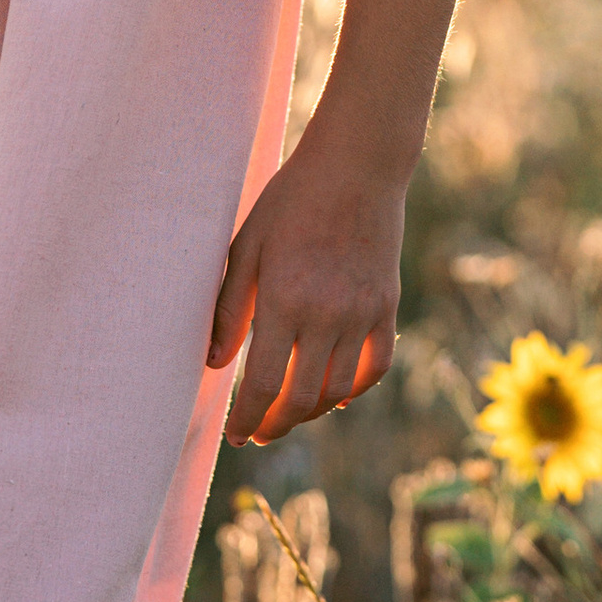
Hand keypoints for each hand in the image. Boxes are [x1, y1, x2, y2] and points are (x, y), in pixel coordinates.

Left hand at [207, 129, 405, 444]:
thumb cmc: (290, 201)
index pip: (263, 384)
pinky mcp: (387, 306)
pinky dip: (355, 389)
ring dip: (312, 411)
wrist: (356, 167)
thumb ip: (230, 309)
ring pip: (339, 390)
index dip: (247, 417)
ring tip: (290, 412)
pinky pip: (376, 366)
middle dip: (276, 424)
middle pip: (301, 398)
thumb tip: (214, 362)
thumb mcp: (246, 247)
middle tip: (259, 432)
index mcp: (284, 300)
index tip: (236, 434)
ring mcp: (362, 313)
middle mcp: (327, 315)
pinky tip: (335, 394)